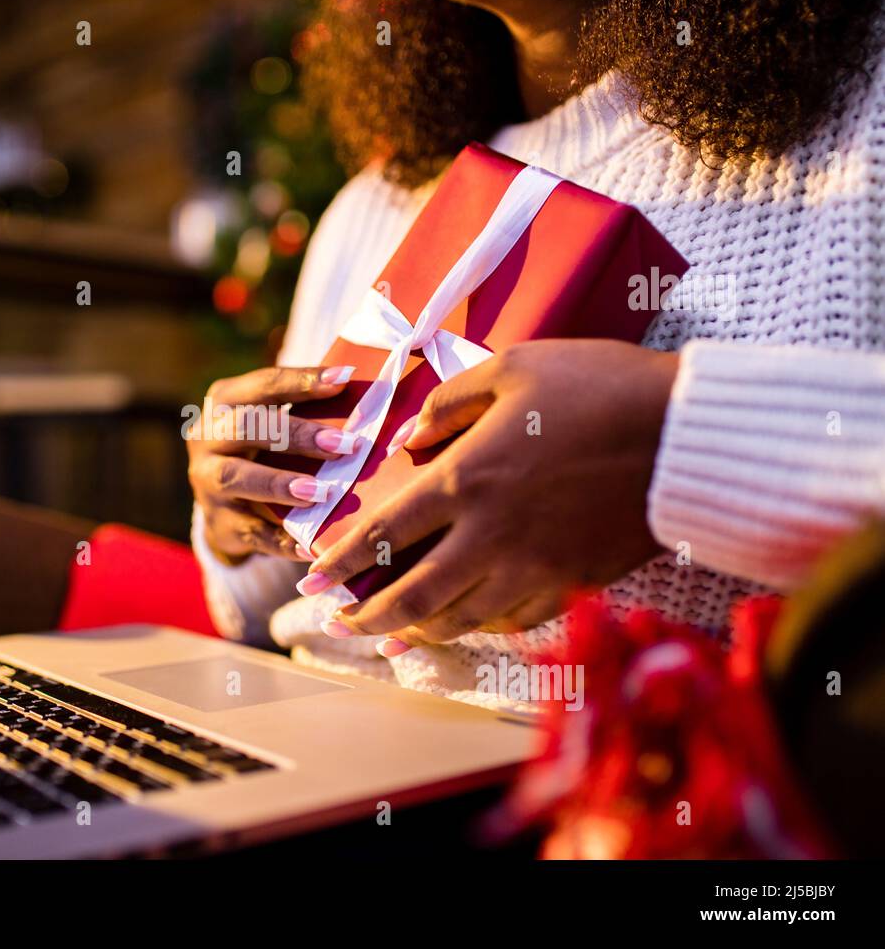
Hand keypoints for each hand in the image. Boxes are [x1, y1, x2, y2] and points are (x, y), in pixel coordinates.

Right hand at [187, 365, 358, 563]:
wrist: (226, 508)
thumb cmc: (265, 452)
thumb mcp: (274, 425)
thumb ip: (307, 411)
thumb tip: (365, 401)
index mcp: (223, 402)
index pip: (262, 385)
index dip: (301, 381)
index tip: (344, 380)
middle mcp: (206, 438)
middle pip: (246, 427)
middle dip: (297, 434)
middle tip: (345, 444)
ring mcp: (206, 482)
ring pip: (236, 477)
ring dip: (280, 483)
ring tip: (321, 492)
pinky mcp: (219, 524)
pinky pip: (251, 532)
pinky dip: (282, 540)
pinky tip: (311, 546)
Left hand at [300, 340, 679, 651]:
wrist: (687, 436)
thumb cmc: (600, 388)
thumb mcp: (516, 367)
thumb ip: (450, 403)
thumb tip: (407, 440)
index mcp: (466, 481)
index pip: (382, 535)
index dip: (338, 561)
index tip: (309, 578)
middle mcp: (490, 538)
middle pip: (411, 597)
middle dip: (365, 618)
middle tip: (337, 625)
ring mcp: (533, 570)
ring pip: (458, 619)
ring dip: (415, 630)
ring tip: (390, 632)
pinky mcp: (572, 586)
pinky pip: (511, 622)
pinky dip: (478, 626)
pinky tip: (465, 621)